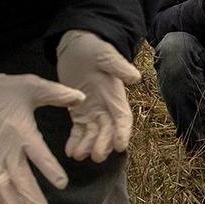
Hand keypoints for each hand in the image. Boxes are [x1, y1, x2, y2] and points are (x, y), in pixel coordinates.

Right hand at [0, 71, 83, 203]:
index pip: (37, 153)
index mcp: (22, 130)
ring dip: (11, 202)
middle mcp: (7, 148)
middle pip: (18, 176)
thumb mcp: (32, 86)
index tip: (62, 184)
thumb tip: (81, 97)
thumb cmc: (6, 92)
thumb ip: (57, 94)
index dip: (49, 169)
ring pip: (1, 185)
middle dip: (29, 196)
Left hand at [55, 29, 141, 163]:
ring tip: (78, 155)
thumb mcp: (106, 55)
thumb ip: (118, 67)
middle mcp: (106, 108)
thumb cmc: (93, 49)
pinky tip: (69, 151)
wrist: (76, 47)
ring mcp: (92, 112)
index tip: (120, 146)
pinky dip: (75, 142)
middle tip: (96, 156)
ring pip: (93, 135)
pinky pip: (78, 132)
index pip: (123, 118)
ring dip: (88, 146)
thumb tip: (135, 77)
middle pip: (108, 131)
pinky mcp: (78, 113)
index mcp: (116, 96)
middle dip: (103, 144)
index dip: (123, 132)